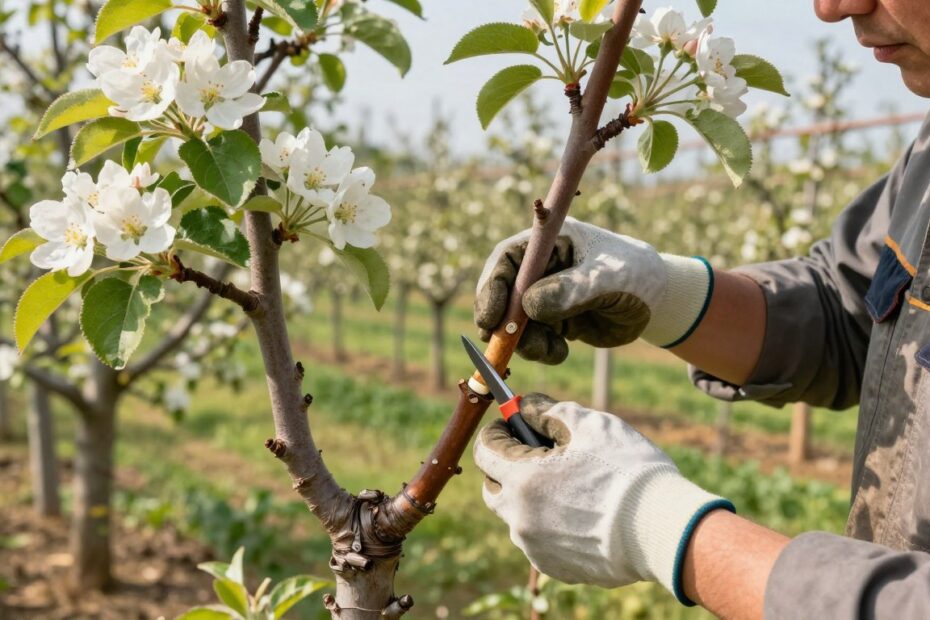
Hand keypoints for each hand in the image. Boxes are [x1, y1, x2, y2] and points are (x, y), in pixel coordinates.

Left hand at [473, 393, 732, 598]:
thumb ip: (547, 411)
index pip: (485, 449)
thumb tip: (525, 406)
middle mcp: (519, 518)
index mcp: (522, 479)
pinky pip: (540, 539)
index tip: (514, 422)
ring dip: (529, 495)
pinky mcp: (556, 567)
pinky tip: (582, 509)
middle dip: (507, 465)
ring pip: (517, 515)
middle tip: (536, 450)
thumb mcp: (587, 424)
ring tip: (568, 481)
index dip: (498, 430)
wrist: (664, 529)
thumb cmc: (627, 470)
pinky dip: (549, 522)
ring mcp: (536, 547)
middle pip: (494, 486)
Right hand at [474, 217, 712, 362]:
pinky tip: (560, 351)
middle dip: (499, 320)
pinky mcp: (550, 319)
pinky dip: (539, 349)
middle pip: (501, 291)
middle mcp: (539, 266)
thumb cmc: (635, 276)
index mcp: (549, 242)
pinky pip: (531, 338)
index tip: (490, 318)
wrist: (656, 302)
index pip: (508, 258)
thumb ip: (570, 289)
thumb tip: (529, 305)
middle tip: (499, 344)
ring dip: (523, 341)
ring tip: (550, 350)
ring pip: (513, 320)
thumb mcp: (607, 280)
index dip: (493, 286)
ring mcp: (542, 293)